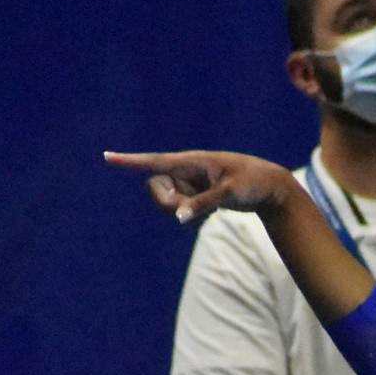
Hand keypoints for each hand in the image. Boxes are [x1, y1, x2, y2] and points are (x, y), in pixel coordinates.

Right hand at [103, 149, 292, 224]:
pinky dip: (193, 215)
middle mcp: (184, 171)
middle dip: (169, 204)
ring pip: (169, 203)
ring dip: (184, 210)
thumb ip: (202, 205)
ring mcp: (188, 184)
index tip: (106, 157)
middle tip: (194, 210)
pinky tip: (213, 209)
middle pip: (156, 191)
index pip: (153, 161)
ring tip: (212, 205)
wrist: (269, 187)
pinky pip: (181, 210)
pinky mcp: (194, 196)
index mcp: (189, 161)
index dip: (129, 161)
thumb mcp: (229, 193)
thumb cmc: (251, 182)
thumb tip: (178, 217)